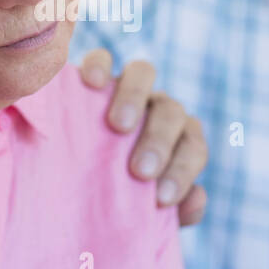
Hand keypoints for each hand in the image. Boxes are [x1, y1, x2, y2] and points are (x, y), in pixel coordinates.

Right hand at [79, 49, 207, 225]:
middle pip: (171, 110)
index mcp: (176, 139)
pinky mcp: (93, 73)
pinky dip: (99, 66)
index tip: (161, 199)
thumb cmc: (114, 195)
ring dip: (135, 97)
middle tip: (141, 171)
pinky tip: (91, 83)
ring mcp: (125, 87)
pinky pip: (100, 58)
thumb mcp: (140, 209)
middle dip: (160, 140)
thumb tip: (196, 200)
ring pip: (143, 73)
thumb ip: (174, 210)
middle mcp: (156, 108)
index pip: (193, 147)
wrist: (72, 174)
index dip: (184, 170)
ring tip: (119, 126)